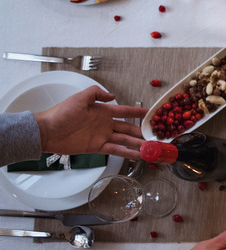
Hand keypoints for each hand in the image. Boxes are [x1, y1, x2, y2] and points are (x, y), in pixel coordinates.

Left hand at [33, 86, 147, 159]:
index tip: (150, 113)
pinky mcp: (97, 147)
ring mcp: (102, 136)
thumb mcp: (79, 98)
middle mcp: (105, 124)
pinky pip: (115, 150)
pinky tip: (137, 156)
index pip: (124, 111)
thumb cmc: (60, 113)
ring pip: (125, 140)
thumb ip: (96, 93)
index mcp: (102, 111)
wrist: (47, 131)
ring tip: (150, 148)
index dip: (137, 112)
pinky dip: (127, 153)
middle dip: (141, 132)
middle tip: (154, 136)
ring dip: (137, 144)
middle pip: (128, 128)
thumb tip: (112, 96)